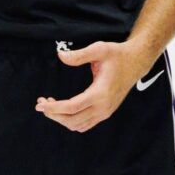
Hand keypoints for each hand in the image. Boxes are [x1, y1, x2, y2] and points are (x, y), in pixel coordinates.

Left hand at [36, 39, 152, 132]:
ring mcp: (105, 112)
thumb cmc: (117, 55)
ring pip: (77, 125)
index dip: (54, 108)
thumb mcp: (99, 49)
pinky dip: (71, 121)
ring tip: (50, 105)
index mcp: (101, 93)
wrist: (135, 63)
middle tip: (41, 103)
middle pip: (72, 120)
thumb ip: (79, 55)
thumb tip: (60, 55)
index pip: (72, 107)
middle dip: (53, 114)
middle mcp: (103, 107)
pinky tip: (63, 109)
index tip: (40, 105)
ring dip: (61, 118)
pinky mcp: (105, 113)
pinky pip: (84, 125)